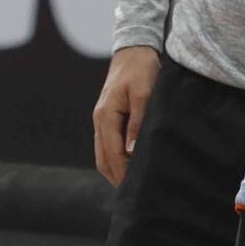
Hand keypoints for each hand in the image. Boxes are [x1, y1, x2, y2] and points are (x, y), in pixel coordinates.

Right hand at [92, 45, 160, 185]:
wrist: (134, 49)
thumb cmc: (141, 70)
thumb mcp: (144, 94)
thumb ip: (138, 123)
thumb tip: (132, 151)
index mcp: (106, 116)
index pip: (112, 155)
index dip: (124, 175)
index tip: (138, 190)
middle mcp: (100, 121)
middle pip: (103, 160)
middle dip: (118, 178)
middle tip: (137, 196)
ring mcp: (101, 120)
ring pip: (103, 155)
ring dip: (116, 171)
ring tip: (134, 186)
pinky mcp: (108, 118)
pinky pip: (108, 146)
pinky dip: (116, 160)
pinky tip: (131, 166)